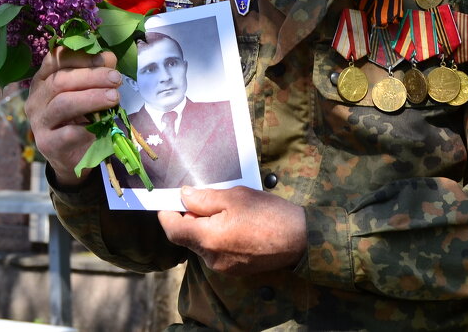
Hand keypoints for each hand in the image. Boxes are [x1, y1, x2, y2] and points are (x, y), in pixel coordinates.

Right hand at [25, 46, 121, 187]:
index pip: (55, 59)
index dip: (81, 56)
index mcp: (43, 79)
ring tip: (114, 97)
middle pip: (60, 80)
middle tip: (116, 78)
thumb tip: (108, 57)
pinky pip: (69, 133)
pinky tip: (103, 124)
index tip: (107, 59)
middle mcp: (36, 98)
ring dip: (92, 98)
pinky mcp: (48, 143)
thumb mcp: (88, 91)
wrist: (74, 156)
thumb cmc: (81, 117)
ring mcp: (39, 122)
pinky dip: (89, 127)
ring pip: (63, 103)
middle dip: (92, 76)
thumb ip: (96, 72)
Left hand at [157, 186, 305, 274]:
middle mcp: (212, 258)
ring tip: (227, 209)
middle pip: (188, 237)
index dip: (166, 215)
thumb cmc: (268, 214)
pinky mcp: (235, 270)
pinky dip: (218, 236)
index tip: (167, 201)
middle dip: (190, 218)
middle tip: (204, 198)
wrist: (301, 239)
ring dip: (206, 227)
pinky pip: (217, 251)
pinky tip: (236, 223)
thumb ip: (204, 198)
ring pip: (203, 244)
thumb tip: (184, 196)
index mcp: (208, 239)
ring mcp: (224, 267)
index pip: (173, 230)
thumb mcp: (235, 197)